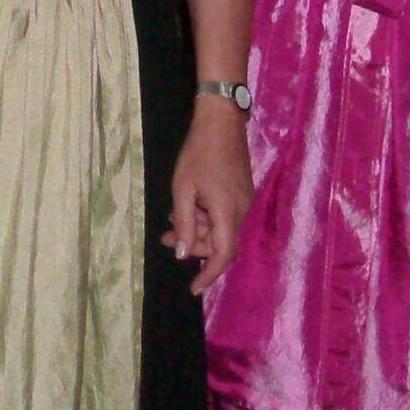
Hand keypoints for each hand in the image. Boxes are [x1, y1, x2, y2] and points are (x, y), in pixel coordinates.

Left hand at [161, 99, 251, 297]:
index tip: (193, 288)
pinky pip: (224, 215)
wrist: (221, 121)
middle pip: (219, 242)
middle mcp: (241, 210)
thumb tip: (182, 253)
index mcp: (228, 212)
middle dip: (193, 245)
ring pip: (220, 229)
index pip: (222, 254)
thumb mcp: (183, 189)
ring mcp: (244, 200)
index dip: (208, 275)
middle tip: (166, 238)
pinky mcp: (242, 191)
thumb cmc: (198, 152)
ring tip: (171, 218)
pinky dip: (206, 217)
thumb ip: (183, 223)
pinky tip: (188, 206)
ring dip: (197, 229)